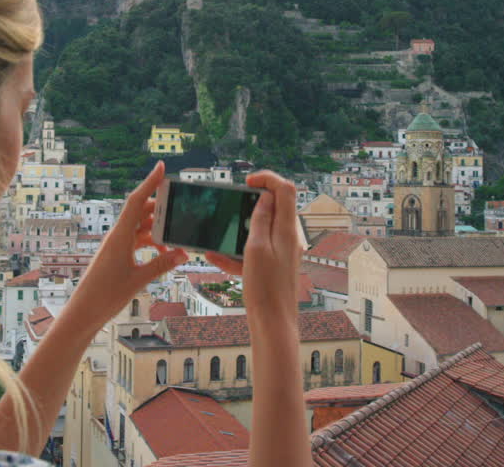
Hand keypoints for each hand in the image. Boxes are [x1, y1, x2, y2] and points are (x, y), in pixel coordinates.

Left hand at [66, 161, 187, 328]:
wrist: (83, 313)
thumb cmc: (105, 296)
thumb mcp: (138, 280)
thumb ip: (161, 264)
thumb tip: (183, 252)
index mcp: (119, 236)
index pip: (136, 201)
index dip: (150, 182)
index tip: (162, 167)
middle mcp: (117, 236)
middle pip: (141, 211)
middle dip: (161, 206)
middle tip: (182, 205)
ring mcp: (117, 245)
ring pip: (141, 226)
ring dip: (158, 227)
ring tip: (178, 232)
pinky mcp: (118, 255)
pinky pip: (138, 240)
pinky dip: (152, 241)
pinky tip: (165, 251)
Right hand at [206, 170, 303, 321]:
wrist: (273, 325)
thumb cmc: (265, 289)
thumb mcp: (256, 249)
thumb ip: (261, 220)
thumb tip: (266, 196)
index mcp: (287, 230)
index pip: (285, 190)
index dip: (267, 178)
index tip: (247, 181)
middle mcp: (288, 238)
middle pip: (274, 207)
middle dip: (250, 203)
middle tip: (231, 205)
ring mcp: (282, 252)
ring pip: (260, 230)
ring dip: (238, 230)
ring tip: (217, 236)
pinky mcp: (273, 266)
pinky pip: (254, 252)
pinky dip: (237, 252)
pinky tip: (215, 258)